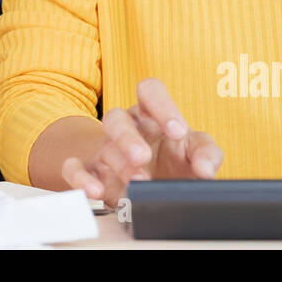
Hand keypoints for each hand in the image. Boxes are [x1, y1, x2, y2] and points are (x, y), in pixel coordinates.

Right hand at [61, 77, 222, 207]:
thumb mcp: (194, 151)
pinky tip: (94, 191)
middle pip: (116, 117)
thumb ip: (207, 154)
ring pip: (103, 146)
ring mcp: (106, 148)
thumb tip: (205, 169)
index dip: (162, 106)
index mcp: (150, 112)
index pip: (149, 90)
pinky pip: (74, 168)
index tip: (178, 131)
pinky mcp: (93, 172)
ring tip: (136, 182)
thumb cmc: (173, 159)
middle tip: (143, 157)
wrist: (149, 182)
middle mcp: (125, 126)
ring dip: (119, 165)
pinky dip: (81, 178)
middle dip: (128, 138)